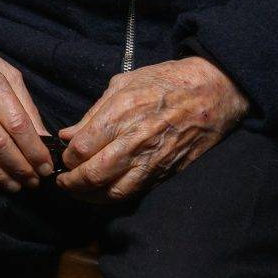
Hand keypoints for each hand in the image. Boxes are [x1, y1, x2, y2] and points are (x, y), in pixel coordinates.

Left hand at [56, 57, 247, 203]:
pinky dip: (114, 197)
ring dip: (90, 196)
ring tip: (80, 192)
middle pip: (94, 174)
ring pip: (113, 191)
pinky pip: (134, 192)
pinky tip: (103, 192)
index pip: (82, 147)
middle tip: (64, 182)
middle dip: (72, 183)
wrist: (213, 92)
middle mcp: (135, 139)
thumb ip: (94, 112)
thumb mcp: (124, 83)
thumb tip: (67, 134)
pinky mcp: (165, 171)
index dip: (67, 157)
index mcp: (121, 112)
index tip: (64, 157)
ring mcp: (152, 159)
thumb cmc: (166, 81)